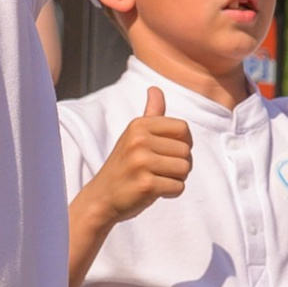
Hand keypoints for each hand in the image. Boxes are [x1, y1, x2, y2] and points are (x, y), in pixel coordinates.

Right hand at [97, 85, 194, 222]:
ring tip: (157, 179)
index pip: (182, 128)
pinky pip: (178, 187)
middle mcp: (139, 141)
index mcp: (138, 126)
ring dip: (176, 179)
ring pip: (185, 169)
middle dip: (179, 164)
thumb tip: (155, 89)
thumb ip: (150, 114)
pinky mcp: (146, 184)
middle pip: (186, 151)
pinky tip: (154, 191)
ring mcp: (141, 163)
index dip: (184, 143)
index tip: (170, 152)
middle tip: (160, 170)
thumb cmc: (124, 166)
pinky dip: (171, 192)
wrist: (102, 197)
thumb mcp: (134, 136)